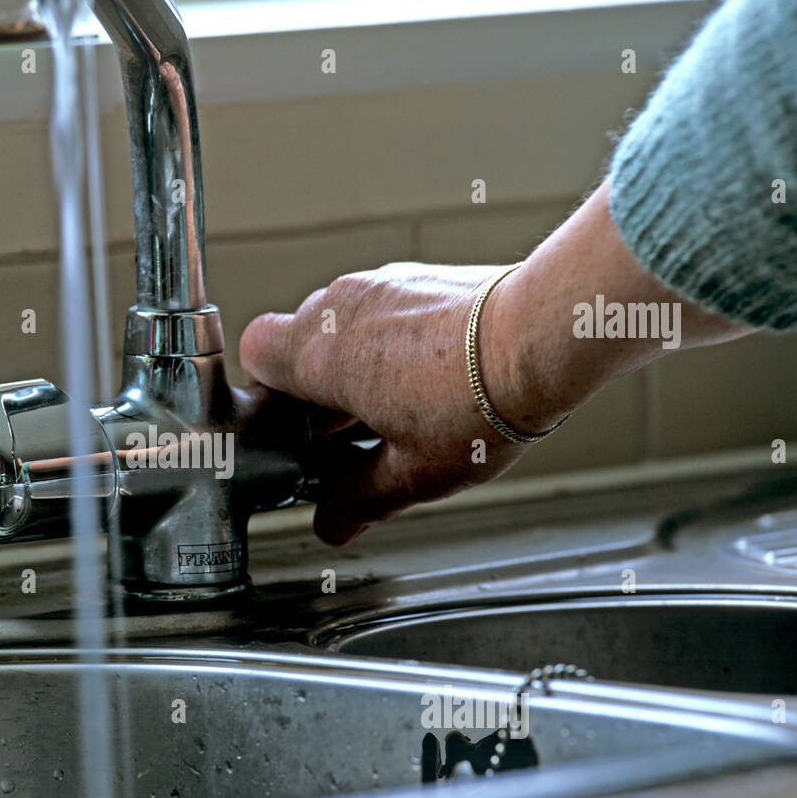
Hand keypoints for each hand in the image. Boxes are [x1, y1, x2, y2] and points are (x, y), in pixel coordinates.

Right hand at [239, 182, 752, 544]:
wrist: (542, 336)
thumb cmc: (476, 400)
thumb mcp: (411, 473)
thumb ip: (358, 499)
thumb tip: (332, 522)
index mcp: (318, 355)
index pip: (253, 354)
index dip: (268, 394)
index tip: (296, 428)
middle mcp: (339, 308)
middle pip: (298, 341)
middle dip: (315, 386)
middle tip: (349, 432)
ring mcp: (380, 283)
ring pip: (342, 324)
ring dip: (354, 363)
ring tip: (397, 407)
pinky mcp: (419, 275)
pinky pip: (383, 308)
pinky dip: (391, 340)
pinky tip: (431, 377)